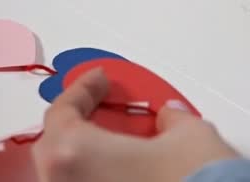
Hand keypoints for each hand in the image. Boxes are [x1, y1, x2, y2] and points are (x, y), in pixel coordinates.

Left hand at [33, 68, 239, 181]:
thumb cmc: (196, 179)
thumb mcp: (189, 134)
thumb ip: (171, 118)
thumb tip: (167, 117)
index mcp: (74, 155)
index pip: (62, 113)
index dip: (82, 89)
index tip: (100, 78)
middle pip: (53, 147)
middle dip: (75, 123)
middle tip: (101, 107)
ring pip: (65, 175)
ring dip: (83, 153)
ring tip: (114, 141)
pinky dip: (95, 176)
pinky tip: (123, 171)